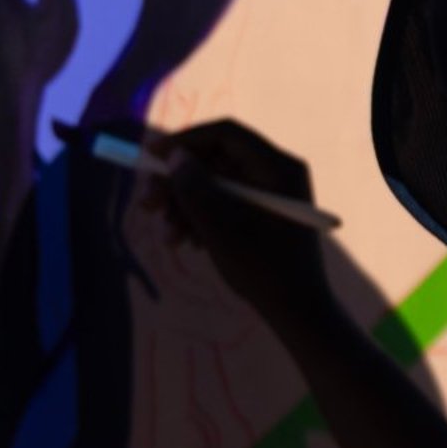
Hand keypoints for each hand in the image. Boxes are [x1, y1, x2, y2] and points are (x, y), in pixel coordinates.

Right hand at [150, 118, 332, 338]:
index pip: (226, 135)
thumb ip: (196, 189)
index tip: (151, 155)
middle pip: (217, 161)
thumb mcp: (221, 228)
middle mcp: (277, 173)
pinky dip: (202, 218)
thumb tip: (176, 157)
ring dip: (185, 207)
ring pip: (216, 185)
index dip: (186, 141)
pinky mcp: (262, 214)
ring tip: (169, 238)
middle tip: (148, 203)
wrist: (298, 312)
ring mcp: (270, 194)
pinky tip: (186, 242)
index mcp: (279, 167)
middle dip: (179, 183)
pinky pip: (225, 203)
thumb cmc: (264, 269)